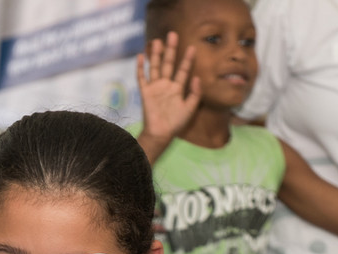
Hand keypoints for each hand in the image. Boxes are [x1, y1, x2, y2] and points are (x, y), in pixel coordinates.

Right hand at [137, 32, 200, 148]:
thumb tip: (197, 77)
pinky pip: (142, 78)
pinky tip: (140, 57)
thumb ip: (195, 93)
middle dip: (171, 50)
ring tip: (157, 41)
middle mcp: (166, 85)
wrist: (161, 134)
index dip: (188, 59)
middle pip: (168, 64)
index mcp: (177, 89)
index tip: (192, 47)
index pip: (183, 70)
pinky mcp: (145, 92)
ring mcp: (155, 88)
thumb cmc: (176, 124)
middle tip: (173, 35)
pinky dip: (140, 68)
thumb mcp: (190, 109)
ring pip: (155, 67)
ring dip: (156, 54)